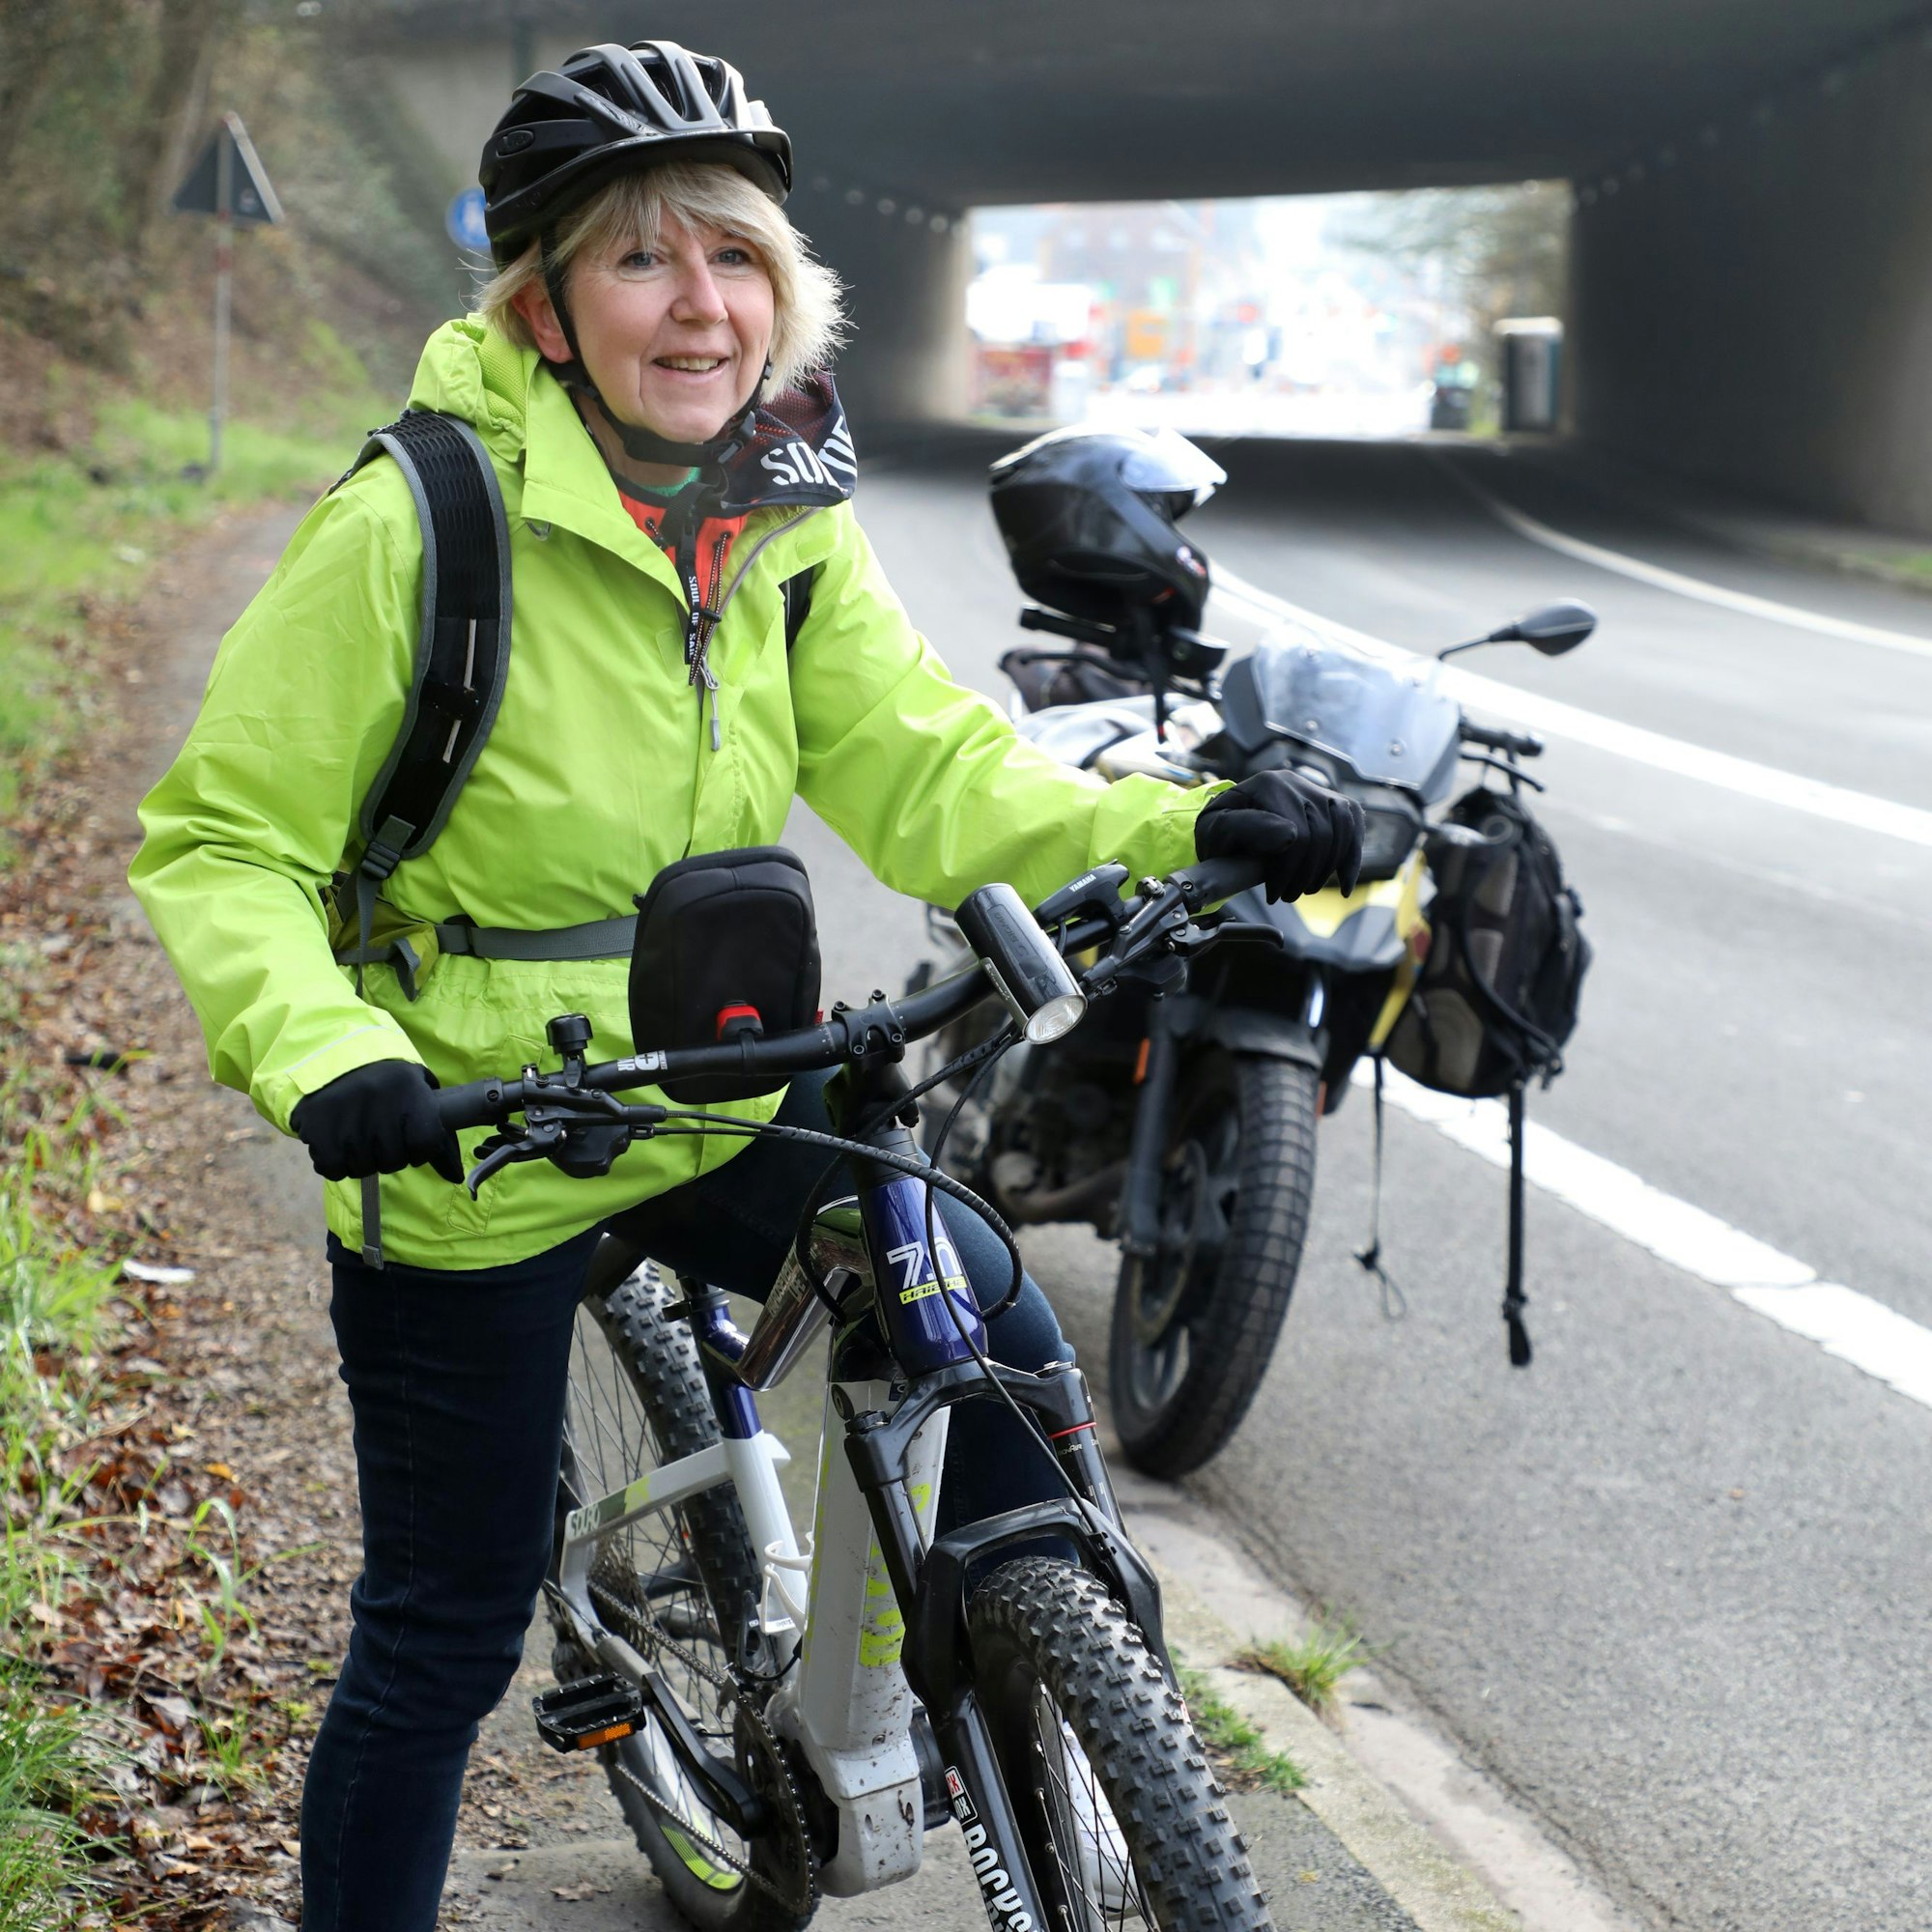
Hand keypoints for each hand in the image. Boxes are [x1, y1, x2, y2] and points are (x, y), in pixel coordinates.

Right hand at [290, 1060, 463, 1184]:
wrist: (335, 1055)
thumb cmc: (386, 1079)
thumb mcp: (418, 1089)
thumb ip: (438, 1129)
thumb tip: (456, 1176)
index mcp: (410, 1093)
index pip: (426, 1145)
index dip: (421, 1150)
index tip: (412, 1139)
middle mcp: (379, 1106)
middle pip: (394, 1161)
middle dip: (390, 1155)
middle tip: (381, 1137)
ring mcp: (347, 1120)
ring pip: (363, 1168)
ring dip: (363, 1160)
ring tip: (359, 1137)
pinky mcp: (317, 1130)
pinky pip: (332, 1168)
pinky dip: (336, 1164)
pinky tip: (338, 1144)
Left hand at [1193, 770, 1365, 901]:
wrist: (1230, 825)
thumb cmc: (1221, 832)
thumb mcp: (1216, 831)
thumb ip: (1245, 828)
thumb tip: (1290, 835)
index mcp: (1267, 785)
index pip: (1296, 834)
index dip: (1287, 872)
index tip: (1273, 895)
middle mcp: (1296, 781)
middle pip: (1320, 835)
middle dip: (1305, 875)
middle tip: (1287, 896)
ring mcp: (1316, 789)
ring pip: (1342, 830)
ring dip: (1326, 870)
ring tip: (1304, 889)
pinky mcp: (1333, 801)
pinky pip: (1354, 825)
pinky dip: (1351, 858)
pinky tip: (1344, 885)